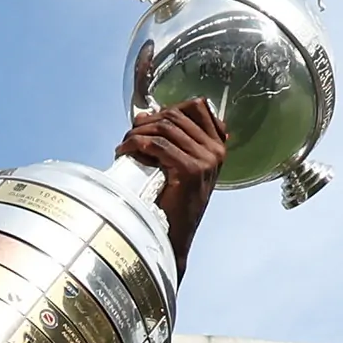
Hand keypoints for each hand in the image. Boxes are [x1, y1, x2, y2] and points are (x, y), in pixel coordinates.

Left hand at [116, 98, 226, 275]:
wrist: (175, 235)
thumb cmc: (173, 201)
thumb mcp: (181, 166)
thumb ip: (174, 141)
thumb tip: (144, 115)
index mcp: (217, 146)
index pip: (198, 107)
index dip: (169, 107)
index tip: (148, 120)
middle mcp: (216, 150)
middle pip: (176, 115)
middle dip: (148, 121)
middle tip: (130, 135)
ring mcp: (205, 160)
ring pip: (165, 128)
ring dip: (138, 132)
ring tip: (125, 145)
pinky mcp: (190, 170)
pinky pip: (158, 145)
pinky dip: (137, 144)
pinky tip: (125, 152)